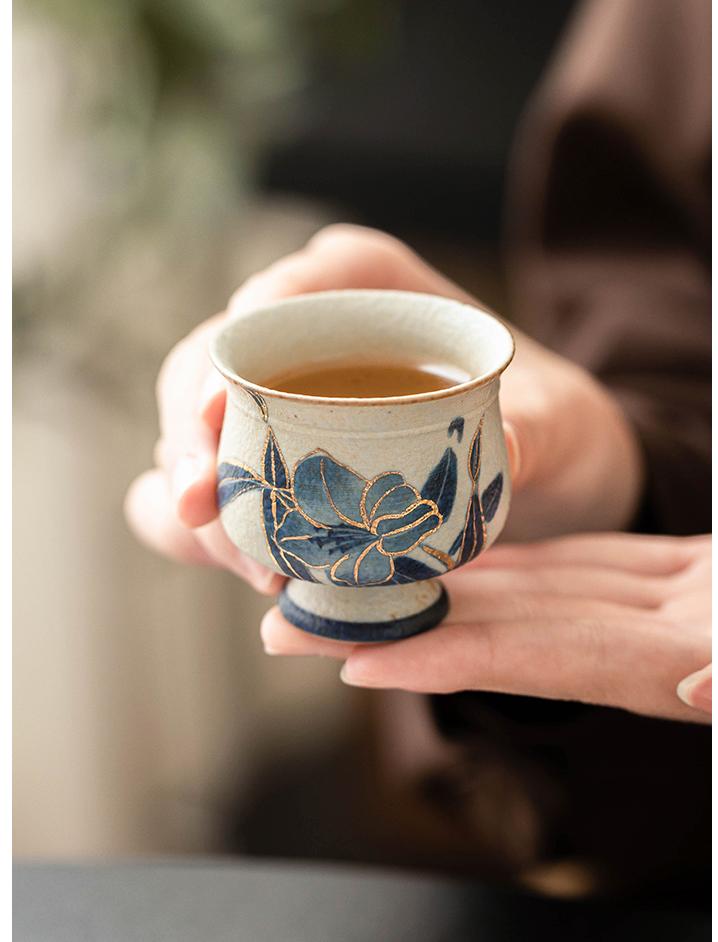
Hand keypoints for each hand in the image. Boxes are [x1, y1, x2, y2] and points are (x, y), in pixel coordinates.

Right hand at [125, 224, 642, 579]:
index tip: (221, 415)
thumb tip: (502, 453)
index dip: (229, 353)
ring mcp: (277, 398)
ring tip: (258, 572)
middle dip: (196, 447)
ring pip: (190, 437)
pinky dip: (200, 530)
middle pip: (202, 370)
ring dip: (198, 504)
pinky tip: (239, 567)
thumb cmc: (552, 425)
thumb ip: (535, 428)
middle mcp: (304, 333)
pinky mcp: (273, 460)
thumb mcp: (561, 420)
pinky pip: (207, 489)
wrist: (548, 473)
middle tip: (223, 526)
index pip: (272, 300)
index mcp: (362, 284)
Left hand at [261, 533, 710, 722]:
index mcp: (674, 659)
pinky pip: (567, 572)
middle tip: (285, 617)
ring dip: (428, 593)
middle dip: (394, 625)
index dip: (440, 653)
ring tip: (328, 589)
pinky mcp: (661, 583)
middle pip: (500, 626)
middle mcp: (645, 637)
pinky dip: (500, 569)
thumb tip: (692, 684)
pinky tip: (442, 559)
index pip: (533, 656)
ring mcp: (648, 607)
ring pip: (521, 595)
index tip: (351, 657)